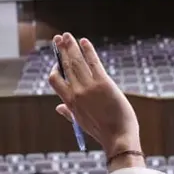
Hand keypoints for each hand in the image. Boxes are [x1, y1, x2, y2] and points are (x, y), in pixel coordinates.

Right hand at [49, 33, 140, 161]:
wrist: (118, 137)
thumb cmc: (102, 131)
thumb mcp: (81, 123)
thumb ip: (69, 112)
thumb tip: (58, 107)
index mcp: (70, 103)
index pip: (55, 80)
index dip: (55, 69)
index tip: (57, 62)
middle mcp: (77, 92)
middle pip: (65, 66)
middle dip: (61, 50)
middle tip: (58, 38)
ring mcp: (89, 87)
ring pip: (76, 61)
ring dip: (71, 46)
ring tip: (67, 35)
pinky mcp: (103, 83)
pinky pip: (93, 62)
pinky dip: (88, 50)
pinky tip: (84, 41)